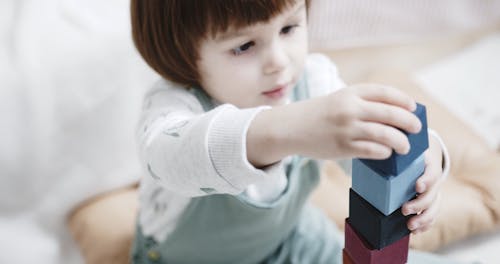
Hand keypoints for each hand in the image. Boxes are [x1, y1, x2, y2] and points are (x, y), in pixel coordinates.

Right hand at [290, 84, 421, 158]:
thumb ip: (362, 103)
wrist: (290, 127)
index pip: (386, 93)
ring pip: (385, 135)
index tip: (414, 107)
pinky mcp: (342, 146)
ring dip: (401, 142)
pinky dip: (384, 152)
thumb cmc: (318, 114)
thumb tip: (396, 114)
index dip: (404, 101)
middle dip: (409, 122)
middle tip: (416, 129)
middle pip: (391, 114)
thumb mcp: (339, 99)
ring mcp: (347, 128)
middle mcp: (350, 108)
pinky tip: (386, 153)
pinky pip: (373, 150)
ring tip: (405, 147)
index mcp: (351, 93)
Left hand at [402, 136, 444, 233]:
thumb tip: (373, 155)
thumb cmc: (407, 154)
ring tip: (410, 226)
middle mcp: (433, 180)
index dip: (427, 180)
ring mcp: (433, 192)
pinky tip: (415, 231)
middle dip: (419, 204)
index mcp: (428, 164)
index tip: (417, 186)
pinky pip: (432, 215)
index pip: (432, 173)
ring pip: (434, 207)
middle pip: (433, 194)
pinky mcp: (431, 202)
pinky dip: (425, 224)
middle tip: (404, 209)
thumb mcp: (402, 152)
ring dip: (423, 218)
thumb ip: (393, 155)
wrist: (421, 157)